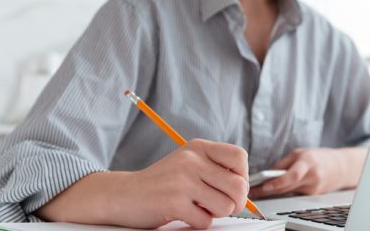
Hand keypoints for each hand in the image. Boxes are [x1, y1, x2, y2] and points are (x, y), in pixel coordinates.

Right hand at [37, 139, 248, 228]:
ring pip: (226, 206)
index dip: (242, 176)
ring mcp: (182, 180)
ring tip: (198, 207)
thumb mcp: (188, 164)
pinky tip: (184, 214)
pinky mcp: (174, 202)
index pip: (240, 157)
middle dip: (235, 202)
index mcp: (198, 147)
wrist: (123, 194)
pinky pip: (206, 221)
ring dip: (215, 213)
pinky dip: (198, 223)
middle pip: (239, 186)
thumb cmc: (161, 183)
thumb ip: (214, 169)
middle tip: (220, 205)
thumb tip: (245, 188)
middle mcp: (191, 160)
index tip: (229, 186)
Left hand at [248, 147, 366, 199]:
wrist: (341, 168)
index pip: (292, 176)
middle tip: (252, 191)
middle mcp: (312, 178)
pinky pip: (293, 194)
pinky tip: (271, 191)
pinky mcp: (312, 196)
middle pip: (287, 187)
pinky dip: (283, 192)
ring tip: (257, 191)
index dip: (277, 183)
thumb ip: (283, 164)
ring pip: (288, 192)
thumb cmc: (318, 157)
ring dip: (273, 192)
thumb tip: (267, 174)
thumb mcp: (299, 153)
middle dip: (268, 190)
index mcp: (308, 163)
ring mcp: (313, 189)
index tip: (263, 186)